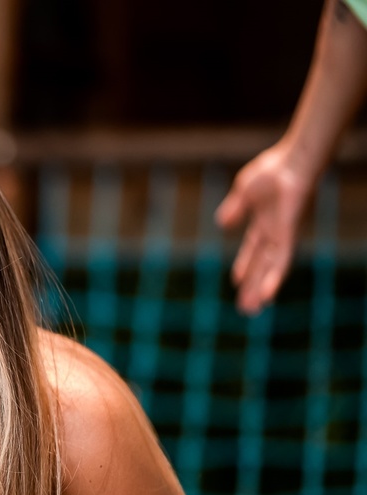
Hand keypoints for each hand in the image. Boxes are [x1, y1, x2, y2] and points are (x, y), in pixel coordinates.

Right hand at [215, 143, 312, 314]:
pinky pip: (281, 262)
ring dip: (260, 290)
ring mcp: (282, 236)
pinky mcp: (288, 236)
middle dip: (253, 287)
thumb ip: (234, 209)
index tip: (237, 282)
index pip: (253, 250)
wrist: (292, 162)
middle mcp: (274, 233)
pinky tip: (268, 294)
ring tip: (252, 311)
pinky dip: (273, 279)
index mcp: (264, 223)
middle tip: (246, 310)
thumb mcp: (243, 191)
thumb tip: (222, 224)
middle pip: (261, 266)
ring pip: (270, 270)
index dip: (245, 266)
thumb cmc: (271, 170)